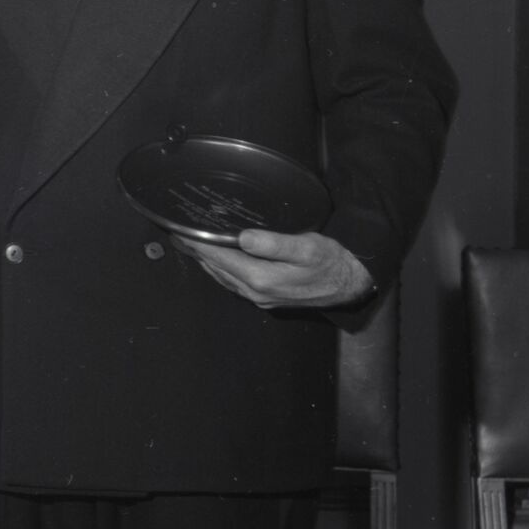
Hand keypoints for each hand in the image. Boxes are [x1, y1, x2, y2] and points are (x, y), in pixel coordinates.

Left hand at [172, 228, 372, 310]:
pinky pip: (234, 283)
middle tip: (178, 234)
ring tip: (191, 245)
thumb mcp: (307, 247)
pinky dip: (220, 270)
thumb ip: (274, 244)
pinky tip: (217, 261)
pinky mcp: (266, 298)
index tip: (180, 230)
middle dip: (197, 252)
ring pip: (223, 278)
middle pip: (216, 269)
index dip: (198, 243)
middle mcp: (256, 292)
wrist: (350, 284)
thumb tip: (244, 238)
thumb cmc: (330, 262)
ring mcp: (260, 297)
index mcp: (261, 278)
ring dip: (206, 262)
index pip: (219, 257)